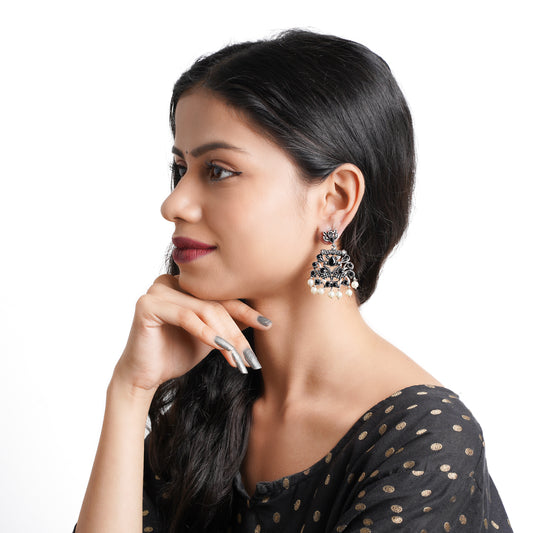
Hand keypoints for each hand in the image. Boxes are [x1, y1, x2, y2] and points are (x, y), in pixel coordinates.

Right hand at [113, 274, 270, 391]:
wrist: (144, 376)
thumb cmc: (177, 354)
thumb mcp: (211, 337)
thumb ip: (229, 324)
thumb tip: (263, 318)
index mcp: (185, 284)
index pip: (222, 295)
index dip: (246, 311)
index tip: (268, 325)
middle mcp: (170, 280)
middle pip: (215, 304)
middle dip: (237, 332)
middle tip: (252, 357)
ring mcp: (157, 289)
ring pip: (204, 310)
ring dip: (226, 337)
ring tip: (240, 359)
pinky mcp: (147, 304)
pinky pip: (186, 317)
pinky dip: (206, 334)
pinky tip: (221, 348)